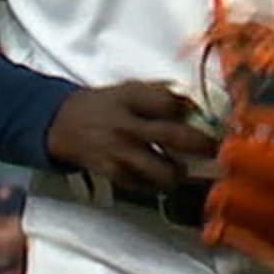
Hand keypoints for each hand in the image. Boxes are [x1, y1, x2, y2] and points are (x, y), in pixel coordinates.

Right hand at [45, 82, 219, 194]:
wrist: (60, 123)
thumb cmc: (101, 104)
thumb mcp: (127, 88)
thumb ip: (158, 94)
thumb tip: (192, 105)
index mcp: (131, 98)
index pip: (170, 103)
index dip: (190, 111)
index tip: (200, 116)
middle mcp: (127, 124)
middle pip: (173, 137)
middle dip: (200, 145)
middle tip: (213, 150)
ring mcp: (119, 150)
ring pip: (161, 170)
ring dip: (177, 174)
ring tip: (182, 171)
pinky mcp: (111, 171)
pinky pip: (142, 184)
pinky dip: (154, 185)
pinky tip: (158, 180)